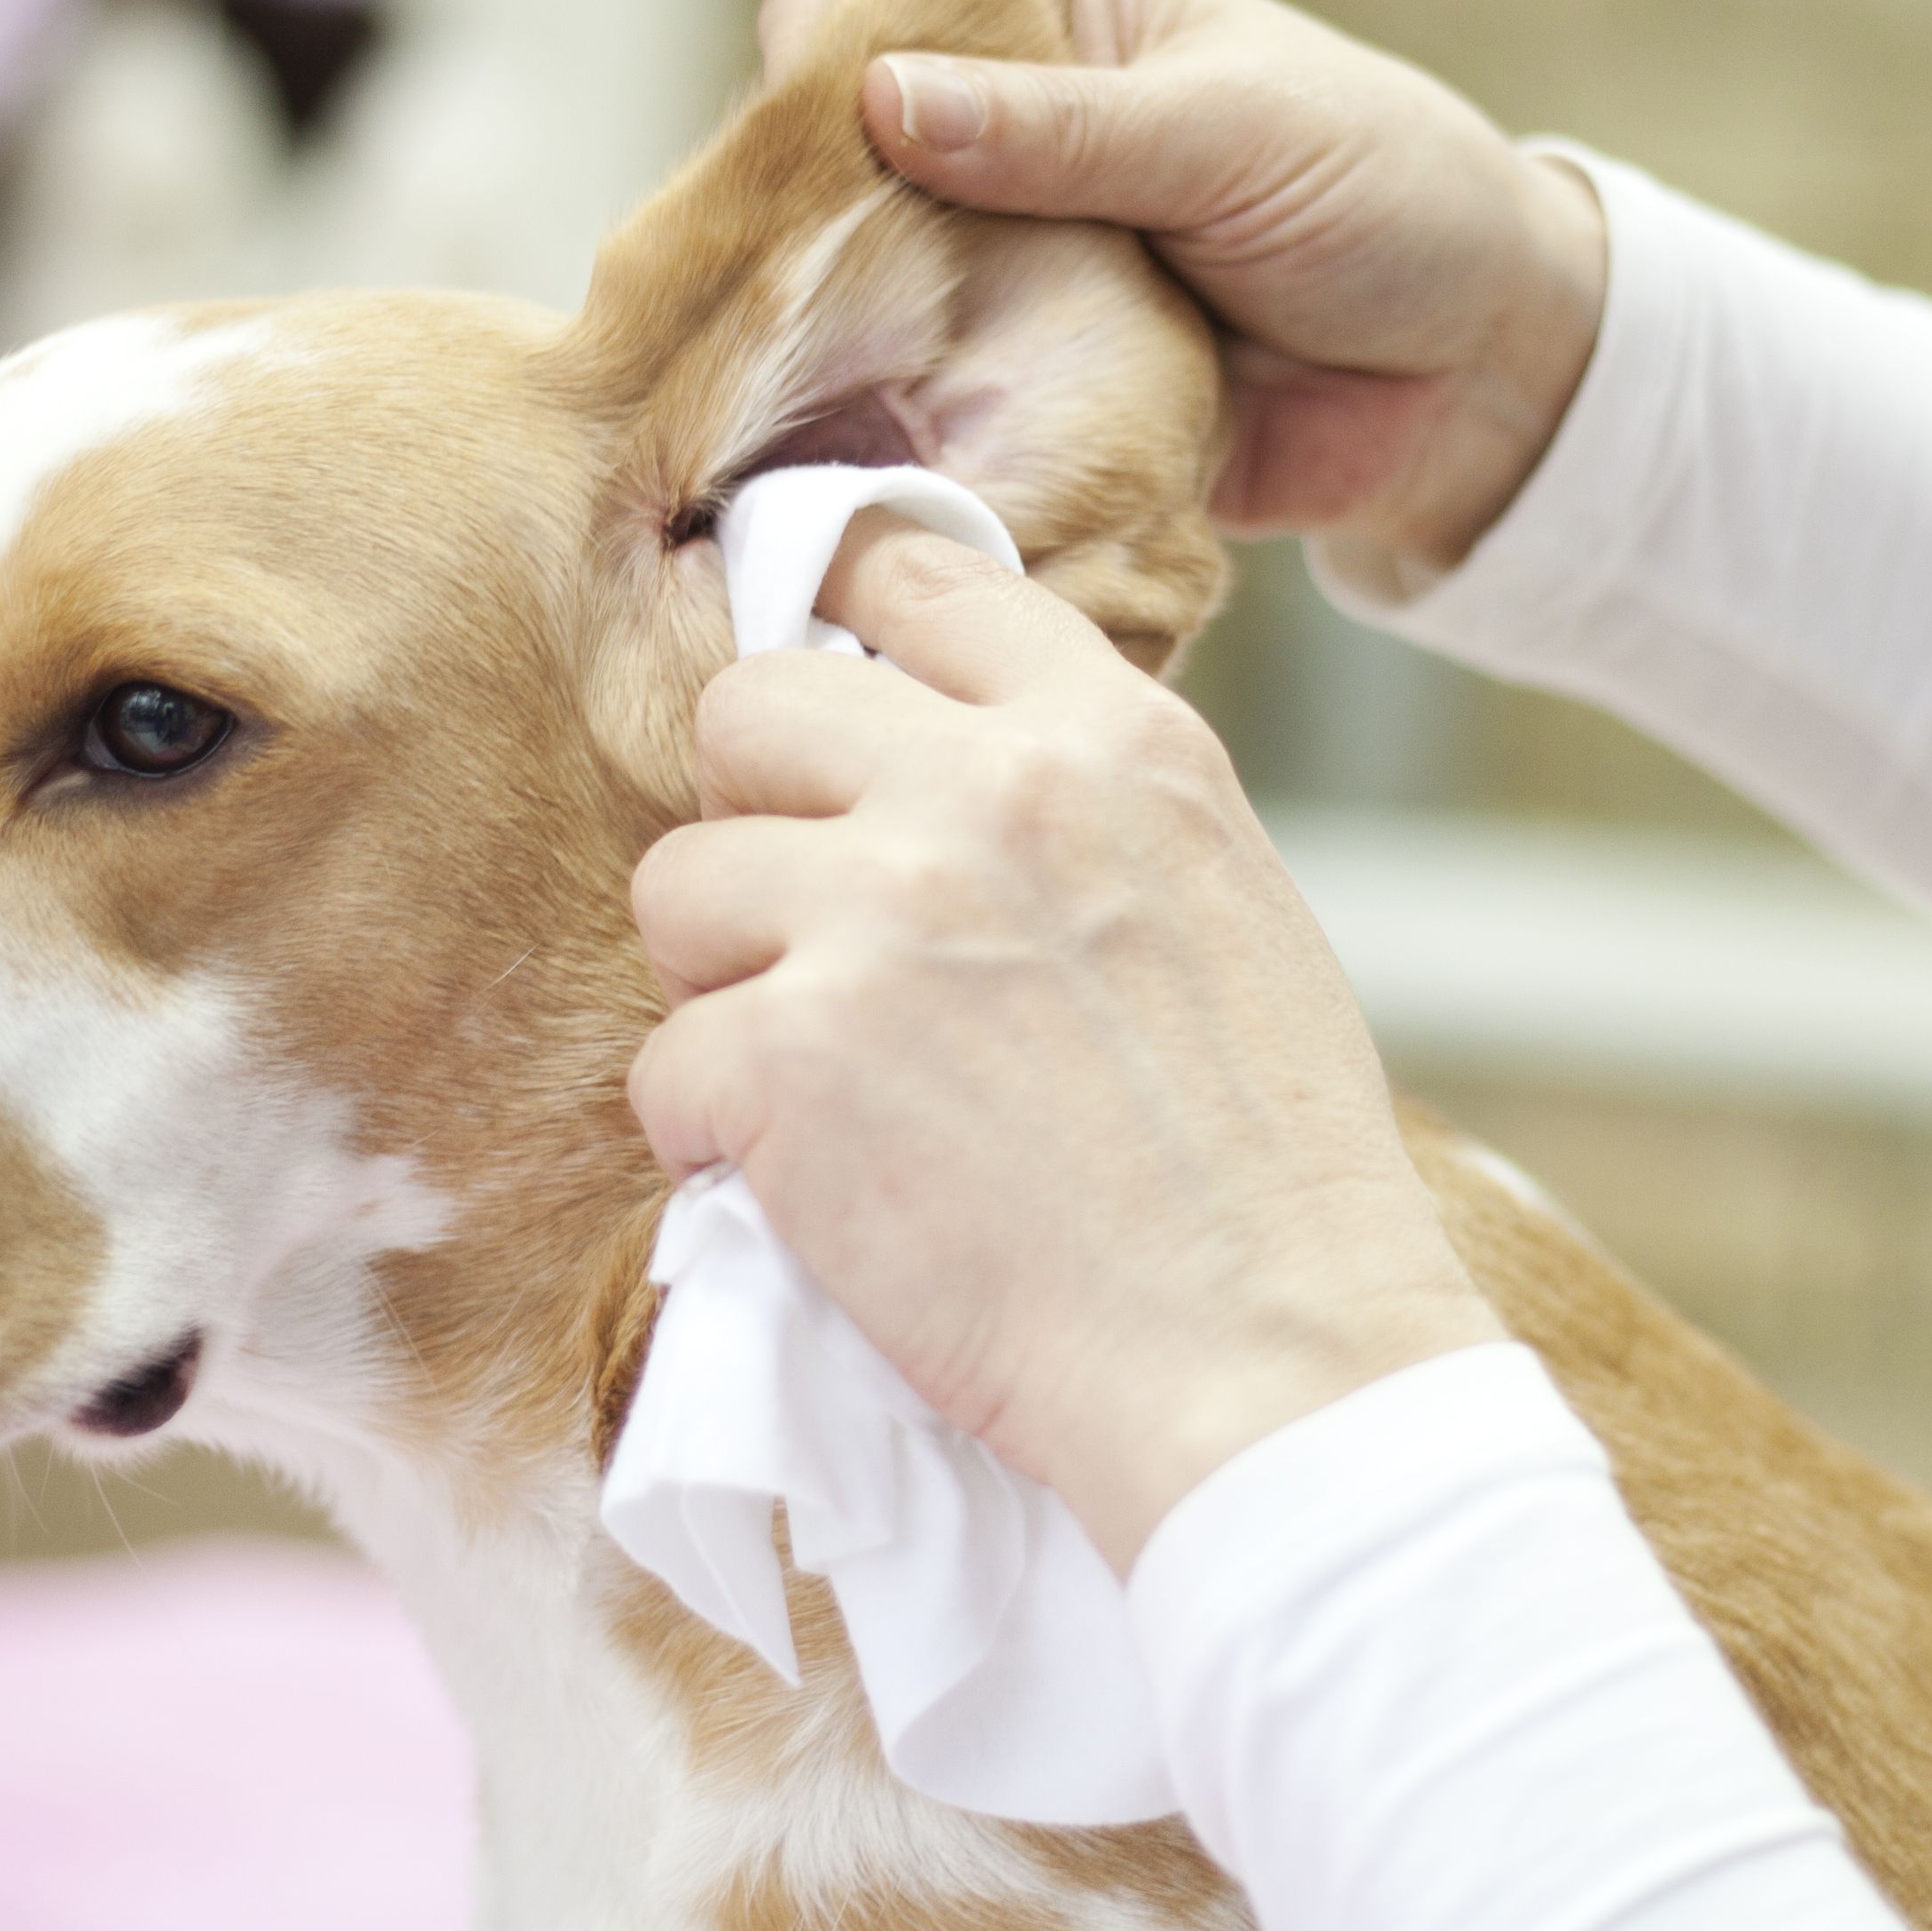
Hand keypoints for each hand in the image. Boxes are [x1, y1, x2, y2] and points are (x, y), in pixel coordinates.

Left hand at [627, 519, 1503, 1572]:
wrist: (1267, 1354)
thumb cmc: (1263, 1165)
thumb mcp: (1218, 897)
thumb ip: (1078, 805)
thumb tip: (935, 762)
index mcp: (1111, 740)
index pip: (915, 576)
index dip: (842, 636)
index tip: (825, 722)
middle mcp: (988, 793)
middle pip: (748, 707)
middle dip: (755, 819)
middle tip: (806, 934)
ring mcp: (877, 915)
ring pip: (678, 884)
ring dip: (723, 986)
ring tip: (822, 1081)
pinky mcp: (787, 1057)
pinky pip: (664, 1066)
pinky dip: (711, 1141)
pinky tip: (810, 1188)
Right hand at [759, 0, 1608, 576]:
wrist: (1479, 380)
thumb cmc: (1384, 197)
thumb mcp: (1231, 134)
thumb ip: (1061, 129)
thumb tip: (879, 99)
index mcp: (1047, 10)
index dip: (814, 53)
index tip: (803, 141)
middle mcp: (997, 133)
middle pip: (824, 154)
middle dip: (795, 222)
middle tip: (787, 297)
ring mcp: (999, 267)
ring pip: (855, 292)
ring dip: (836, 342)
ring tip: (803, 395)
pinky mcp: (1017, 389)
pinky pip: (922, 408)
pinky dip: (896, 437)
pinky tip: (858, 466)